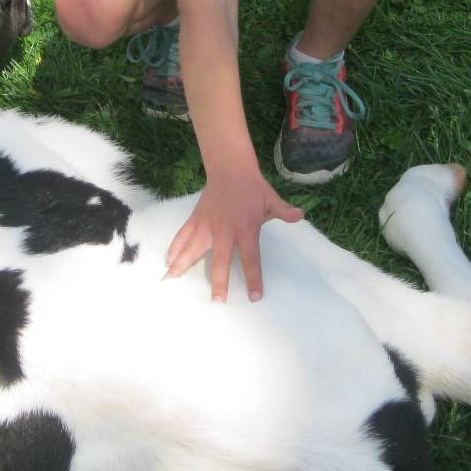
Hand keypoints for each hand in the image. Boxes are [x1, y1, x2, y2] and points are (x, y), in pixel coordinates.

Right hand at [166, 173, 303, 301]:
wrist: (230, 168)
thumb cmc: (253, 188)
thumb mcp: (271, 199)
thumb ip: (284, 211)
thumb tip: (301, 215)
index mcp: (246, 228)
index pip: (251, 258)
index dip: (254, 278)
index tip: (255, 297)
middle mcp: (224, 229)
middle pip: (220, 260)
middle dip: (219, 282)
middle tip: (217, 301)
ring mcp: (207, 224)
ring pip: (194, 248)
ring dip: (184, 265)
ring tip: (173, 281)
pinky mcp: (195, 219)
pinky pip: (183, 235)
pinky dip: (175, 247)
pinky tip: (169, 261)